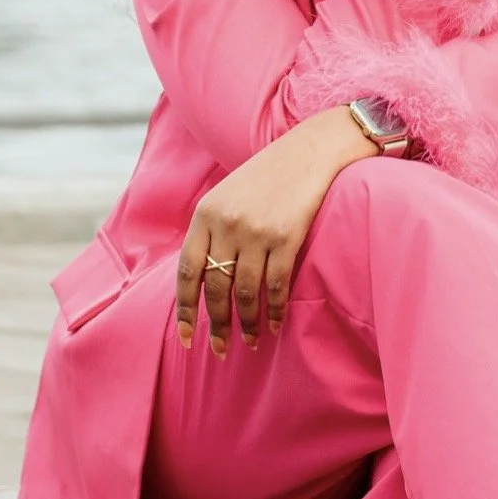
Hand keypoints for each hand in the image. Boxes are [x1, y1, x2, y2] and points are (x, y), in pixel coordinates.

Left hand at [175, 107, 376, 355]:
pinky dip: (276, 310)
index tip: (186, 337)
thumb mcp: (229, 195)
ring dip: (247, 322)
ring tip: (252, 341)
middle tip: (221, 349)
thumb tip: (204, 279)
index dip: (186, 309)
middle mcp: (226, 224)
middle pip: (215, 288)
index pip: (187, 272)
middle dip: (217, 324)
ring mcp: (256, 231)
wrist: (311, 149)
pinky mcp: (287, 237)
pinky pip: (276, 285)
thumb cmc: (270, 175)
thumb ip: (213, 231)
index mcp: (205, 214)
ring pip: (245, 292)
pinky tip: (276, 324)